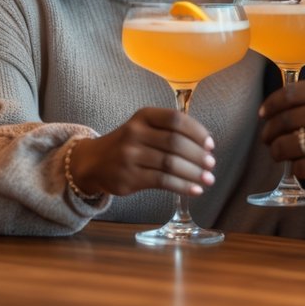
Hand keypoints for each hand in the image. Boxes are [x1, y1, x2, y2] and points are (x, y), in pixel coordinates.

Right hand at [67, 107, 215, 197]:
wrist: (93, 162)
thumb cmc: (128, 144)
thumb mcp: (143, 127)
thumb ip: (169, 131)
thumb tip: (205, 146)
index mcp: (143, 116)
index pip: (176, 120)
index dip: (197, 132)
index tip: (210, 144)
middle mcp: (135, 133)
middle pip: (175, 143)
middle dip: (198, 155)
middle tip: (211, 164)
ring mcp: (130, 155)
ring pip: (170, 164)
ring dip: (194, 173)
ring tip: (208, 179)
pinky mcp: (129, 177)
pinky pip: (162, 182)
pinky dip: (182, 186)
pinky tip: (195, 190)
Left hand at [259, 77, 304, 207]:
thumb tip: (288, 106)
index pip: (291, 93)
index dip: (271, 105)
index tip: (264, 114)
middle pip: (286, 119)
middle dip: (270, 132)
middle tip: (268, 140)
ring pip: (288, 145)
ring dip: (278, 152)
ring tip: (281, 156)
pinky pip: (300, 167)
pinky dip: (297, 170)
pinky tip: (304, 168)